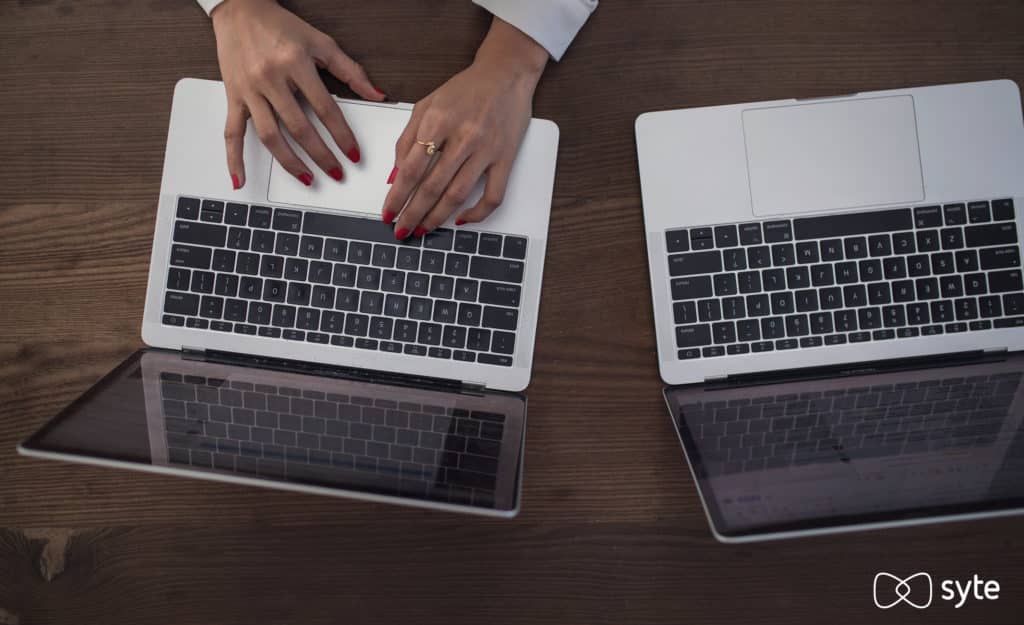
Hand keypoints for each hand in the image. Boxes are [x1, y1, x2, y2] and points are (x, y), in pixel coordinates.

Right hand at [211, 0, 385, 188]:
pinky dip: (233, 158)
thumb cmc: (280, 26)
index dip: (342, 134)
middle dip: (321, 155)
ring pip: (270, 135)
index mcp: (295, 63)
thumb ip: (351, 71)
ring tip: (307, 178)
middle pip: (299, 127)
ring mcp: (249, 90)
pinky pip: (232, 132)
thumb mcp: (321, 42)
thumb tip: (378, 95)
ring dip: (290, 162)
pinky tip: (239, 179)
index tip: (353, 153)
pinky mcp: (233, 97)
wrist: (239, 9)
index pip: (325, 108)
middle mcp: (270, 78)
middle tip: (336, 172)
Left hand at [382, 18, 547, 238]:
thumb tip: (395, 176)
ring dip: (437, 217)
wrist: (505, 74)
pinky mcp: (505, 158)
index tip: (388, 212)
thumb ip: (407, 139)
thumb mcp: (426, 105)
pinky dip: (478, 213)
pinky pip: (493, 195)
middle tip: (401, 230)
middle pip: (432, 187)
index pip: (411, 169)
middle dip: (413, 213)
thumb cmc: (465, 89)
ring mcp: (486, 149)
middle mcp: (463, 136)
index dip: (397, 196)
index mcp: (438, 120)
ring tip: (423, 229)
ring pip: (458, 195)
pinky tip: (462, 219)